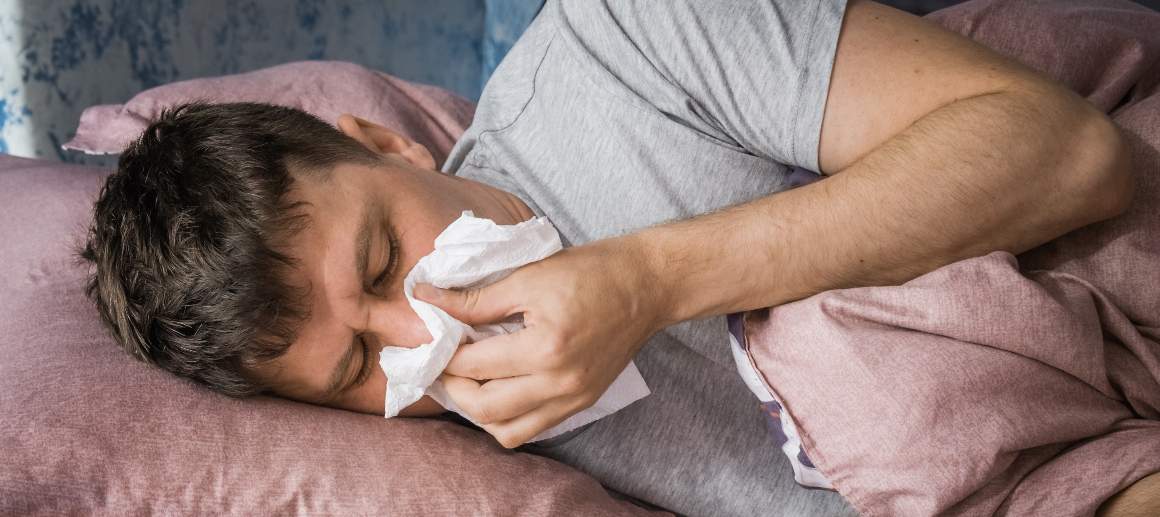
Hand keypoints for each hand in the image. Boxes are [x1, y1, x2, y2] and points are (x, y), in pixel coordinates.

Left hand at [413, 235, 663, 447]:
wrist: (647, 286)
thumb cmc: (591, 272)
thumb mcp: (528, 276)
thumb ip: (475, 298)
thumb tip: (427, 299)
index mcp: (546, 348)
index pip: (474, 364)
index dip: (444, 352)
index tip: (431, 337)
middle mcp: (560, 383)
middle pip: (484, 408)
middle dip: (453, 387)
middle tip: (444, 362)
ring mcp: (573, 399)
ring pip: (507, 431)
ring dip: (478, 410)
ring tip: (469, 380)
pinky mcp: (582, 403)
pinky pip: (532, 428)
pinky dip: (507, 417)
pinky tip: (498, 389)